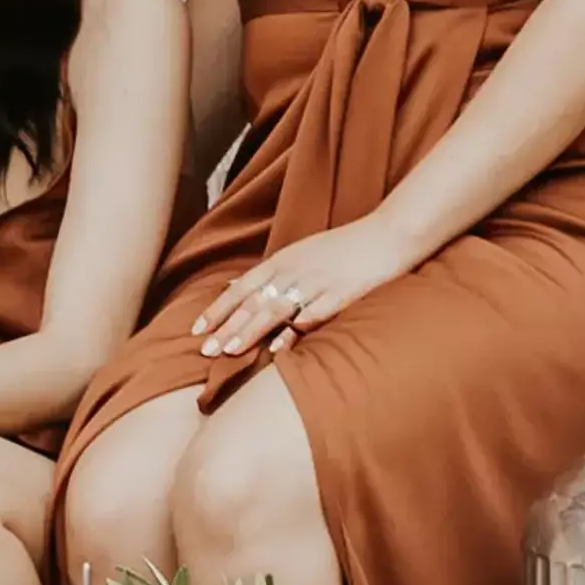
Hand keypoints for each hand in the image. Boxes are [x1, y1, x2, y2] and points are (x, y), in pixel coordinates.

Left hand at [186, 223, 409, 364]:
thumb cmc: (344, 247)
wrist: (388, 233)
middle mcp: (295, 270)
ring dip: (252, 331)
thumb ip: (270, 272)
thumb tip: (235, 285)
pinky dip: (295, 331)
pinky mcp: (342, 294)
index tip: (196, 329)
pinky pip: (314, 315)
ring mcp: (318, 282)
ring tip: (231, 351)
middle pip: (254, 301)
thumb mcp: (301, 253)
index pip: (242, 287)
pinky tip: (281, 347)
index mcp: (284, 259)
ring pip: (277, 309)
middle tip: (204, 351)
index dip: (218, 309)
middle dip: (227, 327)